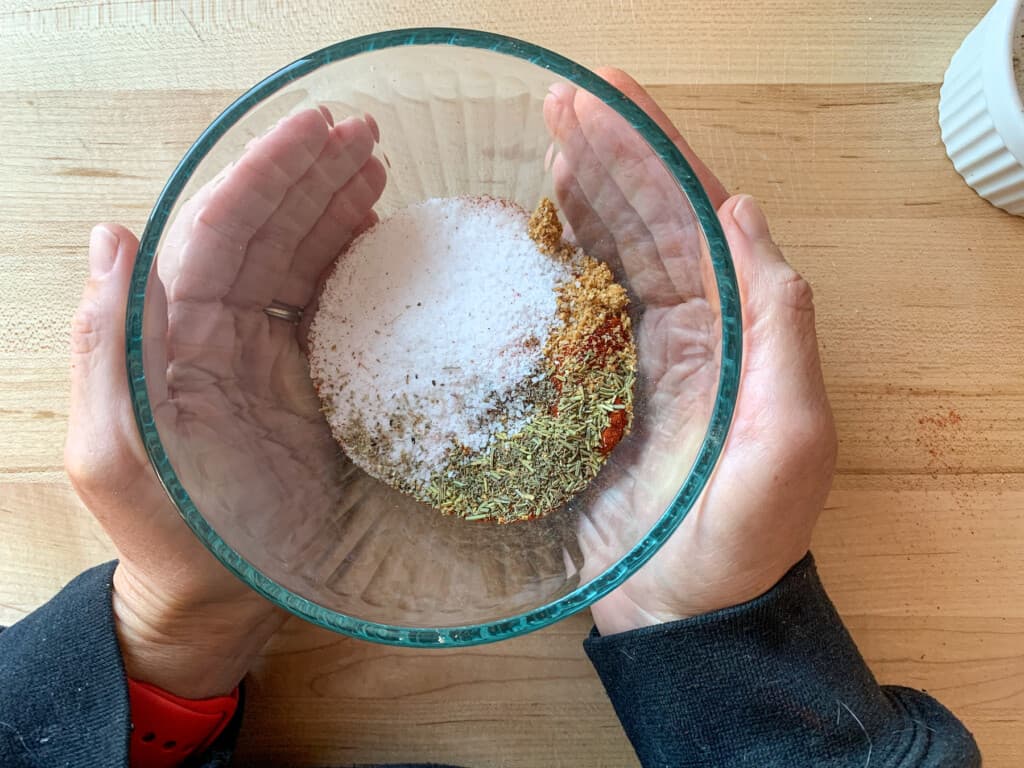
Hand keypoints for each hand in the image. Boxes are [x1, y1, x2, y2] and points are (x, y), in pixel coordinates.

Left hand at [65, 108, 384, 695]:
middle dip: (312, 174)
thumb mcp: (115, 448)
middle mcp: (217, 331)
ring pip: (301, 258)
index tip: (319, 129)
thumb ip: (108, 343)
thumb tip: (112, 234)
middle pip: (267, 230)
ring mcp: (266, 355)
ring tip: (379, 169)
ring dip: (336, 207)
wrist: (219, 599)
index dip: (269, 172)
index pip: (221, 229)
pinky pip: (332, 308)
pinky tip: (381, 238)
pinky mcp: (309, 383)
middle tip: (368, 136)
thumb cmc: (167, 535)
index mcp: (172, 333)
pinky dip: (356, 266)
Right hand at [545, 70, 836, 634]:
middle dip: (608, 156)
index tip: (608, 99)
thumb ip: (780, 326)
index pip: (697, 215)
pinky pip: (582, 304)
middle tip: (557, 102)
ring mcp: (644, 354)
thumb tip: (743, 215)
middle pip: (650, 220)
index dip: (656, 153)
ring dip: (586, 192)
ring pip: (615, 251)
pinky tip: (543, 222)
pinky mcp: (599, 386)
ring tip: (547, 139)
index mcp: (739, 327)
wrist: (687, 613)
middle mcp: (694, 327)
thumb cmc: (741, 536)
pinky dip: (564, 257)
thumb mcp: (789, 435)